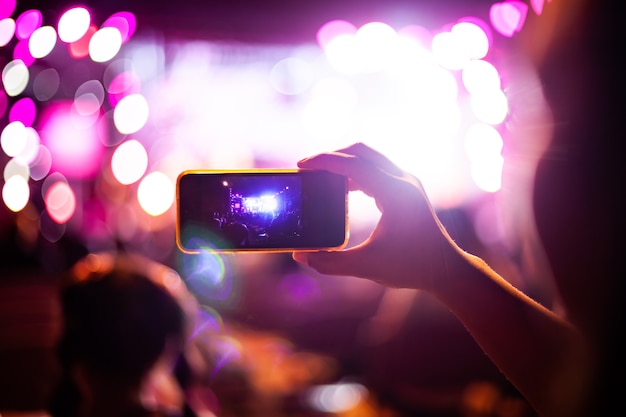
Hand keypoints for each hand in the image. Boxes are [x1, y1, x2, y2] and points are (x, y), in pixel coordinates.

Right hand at [292, 143, 463, 290]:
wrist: (446, 270)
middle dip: (332, 156)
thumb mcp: (367, 266)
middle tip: (308, 168)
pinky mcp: (407, 190)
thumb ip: (330, 263)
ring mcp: (407, 183)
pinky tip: (343, 189)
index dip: (324, 162)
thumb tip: (301, 255)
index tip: (302, 165)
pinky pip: (377, 169)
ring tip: (321, 178)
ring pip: (370, 158)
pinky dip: (356, 172)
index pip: (354, 164)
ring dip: (344, 163)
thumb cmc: (412, 267)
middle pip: (361, 152)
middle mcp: (403, 181)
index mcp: (395, 193)